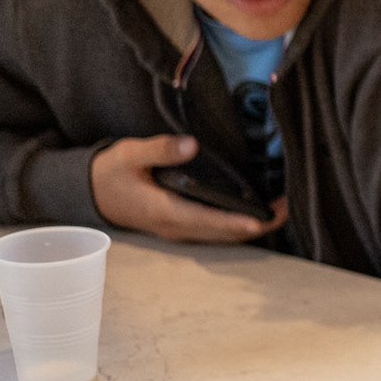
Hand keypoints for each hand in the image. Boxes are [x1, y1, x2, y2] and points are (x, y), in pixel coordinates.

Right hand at [89, 135, 285, 242]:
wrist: (91, 193)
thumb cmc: (111, 173)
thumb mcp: (130, 154)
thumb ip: (161, 149)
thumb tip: (192, 145)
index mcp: (165, 211)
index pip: (208, 220)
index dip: (237, 221)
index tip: (263, 219)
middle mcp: (177, 227)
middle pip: (224, 233)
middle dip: (259, 224)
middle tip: (289, 208)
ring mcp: (181, 230)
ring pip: (223, 235)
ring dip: (254, 226)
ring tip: (282, 209)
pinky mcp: (184, 225)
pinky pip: (217, 231)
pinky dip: (240, 224)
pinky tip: (258, 211)